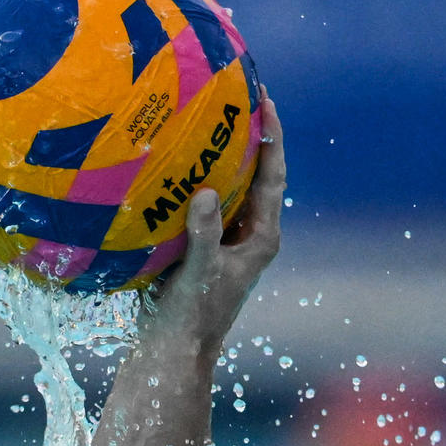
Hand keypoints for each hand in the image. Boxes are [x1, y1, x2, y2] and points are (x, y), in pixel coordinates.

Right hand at [146, 99, 284, 351]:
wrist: (175, 352)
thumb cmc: (192, 317)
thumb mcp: (198, 273)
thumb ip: (202, 234)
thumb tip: (205, 192)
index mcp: (262, 238)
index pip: (274, 176)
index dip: (272, 136)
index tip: (265, 100)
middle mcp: (250, 234)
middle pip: (256, 173)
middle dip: (248, 134)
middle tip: (235, 93)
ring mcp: (228, 239)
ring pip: (230, 186)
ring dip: (220, 154)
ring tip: (204, 115)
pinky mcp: (205, 244)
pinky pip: (204, 201)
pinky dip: (195, 177)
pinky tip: (171, 158)